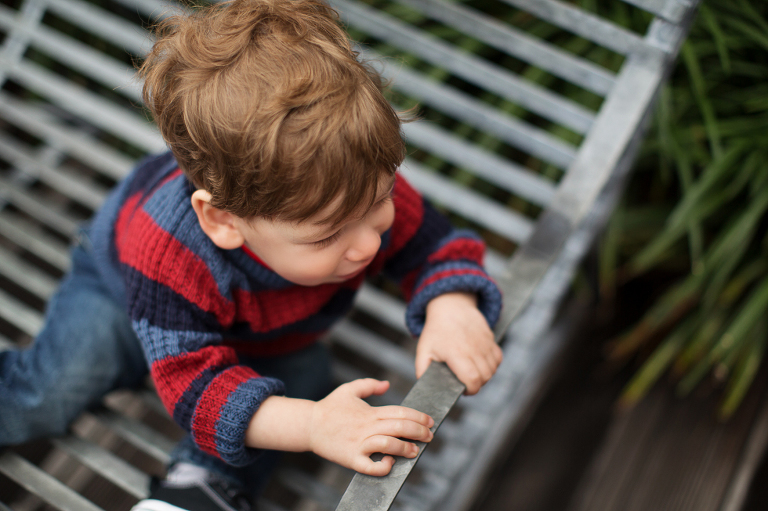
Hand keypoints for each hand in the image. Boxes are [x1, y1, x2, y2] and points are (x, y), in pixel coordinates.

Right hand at [309, 379, 433, 475]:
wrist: (308, 425)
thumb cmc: (329, 407)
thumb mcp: (349, 389)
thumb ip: (369, 384)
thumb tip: (387, 384)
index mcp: (369, 412)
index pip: (400, 411)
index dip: (418, 416)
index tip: (430, 421)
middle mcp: (366, 427)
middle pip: (399, 427)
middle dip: (419, 432)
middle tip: (430, 436)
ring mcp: (359, 443)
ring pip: (387, 444)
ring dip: (404, 448)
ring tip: (415, 451)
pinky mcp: (350, 459)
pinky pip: (369, 466)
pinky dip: (382, 466)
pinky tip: (389, 463)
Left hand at [416, 292, 501, 394]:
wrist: (451, 307)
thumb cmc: (437, 330)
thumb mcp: (424, 349)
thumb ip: (422, 370)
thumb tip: (426, 386)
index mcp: (456, 353)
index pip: (472, 379)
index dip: (470, 390)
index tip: (463, 390)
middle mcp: (473, 348)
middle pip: (485, 377)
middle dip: (476, 385)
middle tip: (465, 383)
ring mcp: (484, 343)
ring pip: (493, 369)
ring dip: (484, 376)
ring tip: (472, 374)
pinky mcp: (491, 339)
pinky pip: (498, 359)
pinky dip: (492, 365)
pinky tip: (481, 365)